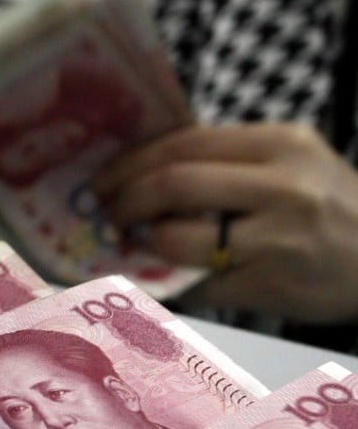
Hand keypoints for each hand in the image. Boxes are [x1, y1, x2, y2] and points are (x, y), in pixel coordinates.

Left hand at [92, 123, 357, 322]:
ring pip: (180, 239)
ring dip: (145, 244)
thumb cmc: (326, 205)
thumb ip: (226, 160)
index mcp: (280, 144)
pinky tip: (166, 278)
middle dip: (126, 200)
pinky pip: (200, 285)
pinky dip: (173, 283)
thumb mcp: (291, 163)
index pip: (184, 142)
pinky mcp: (273, 286)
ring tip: (137, 243)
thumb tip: (138, 172)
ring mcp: (279, 240)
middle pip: (174, 183)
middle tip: (107, 212)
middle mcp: (283, 187)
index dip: (131, 162)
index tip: (102, 178)